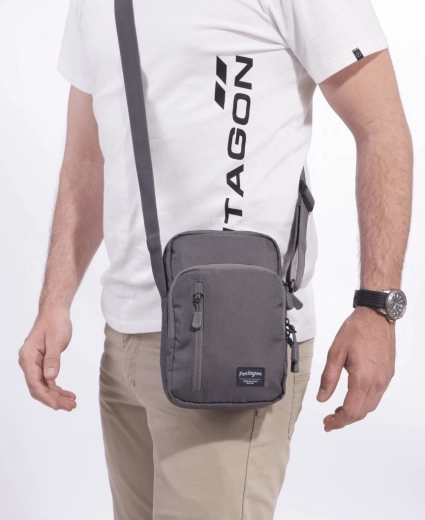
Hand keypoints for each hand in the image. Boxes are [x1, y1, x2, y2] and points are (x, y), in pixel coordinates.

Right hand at [18, 307, 76, 410]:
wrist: (55, 312)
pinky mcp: (41, 363)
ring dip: (57, 396)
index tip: (57, 406)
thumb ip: (53, 360)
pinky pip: (47, 380)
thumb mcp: (56, 340)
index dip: (46, 396)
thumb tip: (50, 378)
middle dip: (54, 399)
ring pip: (43, 386)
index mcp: (28, 357)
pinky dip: (57, 388)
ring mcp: (33, 363)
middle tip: (71, 407)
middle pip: (38, 388)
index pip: (35, 383)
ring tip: (72, 403)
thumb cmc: (55, 322)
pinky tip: (67, 394)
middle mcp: (28, 362)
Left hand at [317, 307, 394, 431]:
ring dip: (355, 412)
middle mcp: (377, 382)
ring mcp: (385, 379)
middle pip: (361, 413)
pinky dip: (364, 402)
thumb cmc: (356, 330)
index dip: (338, 421)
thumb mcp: (335, 353)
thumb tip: (321, 398)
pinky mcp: (388, 374)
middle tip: (329, 420)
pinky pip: (376, 396)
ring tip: (338, 410)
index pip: (351, 411)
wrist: (376, 316)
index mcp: (363, 378)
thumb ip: (328, 378)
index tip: (327, 424)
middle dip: (345, 420)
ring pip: (370, 406)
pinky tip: (353, 397)